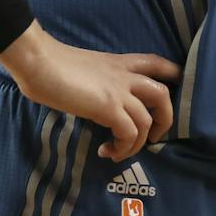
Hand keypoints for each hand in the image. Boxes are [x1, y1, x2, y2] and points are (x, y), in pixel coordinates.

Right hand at [0, 22, 181, 161]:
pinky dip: (123, 148)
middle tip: (154, 137)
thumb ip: (99, 82)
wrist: (40, 62)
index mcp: (120, 63)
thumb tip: (95, 101)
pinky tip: (107, 151)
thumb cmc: (52, 65)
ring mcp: (119, 91)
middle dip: (166, 119)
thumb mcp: (86, 69)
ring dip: (138, 143)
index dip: (172, 75)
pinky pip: (129, 133)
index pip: (157, 63)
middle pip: (163, 94)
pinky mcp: (108, 107)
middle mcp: (126, 75)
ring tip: (120, 152)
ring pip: (148, 119)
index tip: (175, 90)